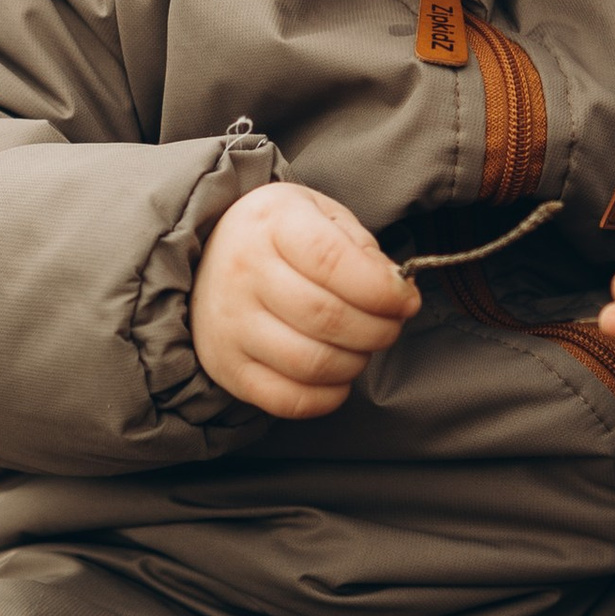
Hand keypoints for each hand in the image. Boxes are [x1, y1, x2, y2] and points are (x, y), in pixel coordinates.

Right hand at [193, 183, 419, 420]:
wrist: (209, 256)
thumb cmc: (278, 235)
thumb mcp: (320, 215)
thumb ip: (361, 249)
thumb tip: (395, 292)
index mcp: (271, 223)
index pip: (332, 261)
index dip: (381, 290)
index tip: (405, 300)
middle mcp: (243, 272)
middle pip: (328, 318)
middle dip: (379, 329)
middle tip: (390, 325)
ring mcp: (230, 324)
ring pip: (313, 363)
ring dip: (356, 363)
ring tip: (361, 347)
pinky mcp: (227, 367)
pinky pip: (289, 400)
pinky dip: (328, 396)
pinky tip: (337, 376)